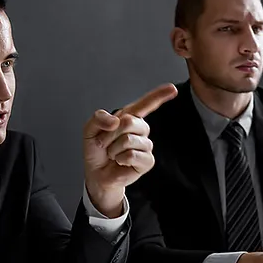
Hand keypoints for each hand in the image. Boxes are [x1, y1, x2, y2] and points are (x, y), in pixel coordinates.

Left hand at [83, 84, 177, 216]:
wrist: (97, 174)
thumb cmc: (97, 151)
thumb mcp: (90, 130)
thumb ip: (98, 119)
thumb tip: (115, 121)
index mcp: (129, 118)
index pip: (146, 104)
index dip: (159, 95)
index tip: (173, 88)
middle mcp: (140, 129)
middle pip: (129, 121)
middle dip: (110, 134)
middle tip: (104, 143)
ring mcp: (146, 145)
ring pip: (128, 140)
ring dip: (113, 149)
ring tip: (112, 154)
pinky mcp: (148, 161)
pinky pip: (132, 155)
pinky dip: (121, 159)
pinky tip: (120, 161)